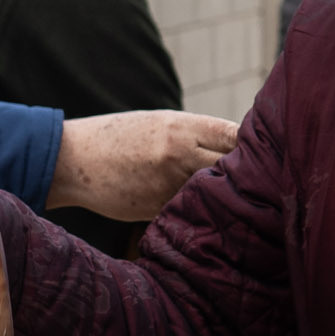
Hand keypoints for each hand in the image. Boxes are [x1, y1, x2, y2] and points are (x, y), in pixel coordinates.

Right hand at [47, 110, 242, 222]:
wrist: (72, 159)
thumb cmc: (118, 138)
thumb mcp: (157, 124)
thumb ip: (193, 135)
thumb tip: (234, 150)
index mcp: (180, 126)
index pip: (235, 134)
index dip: (252, 145)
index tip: (262, 153)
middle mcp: (178, 153)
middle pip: (233, 166)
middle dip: (244, 174)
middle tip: (254, 181)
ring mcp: (167, 183)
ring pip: (213, 193)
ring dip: (223, 197)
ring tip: (232, 200)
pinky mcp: (157, 208)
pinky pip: (189, 211)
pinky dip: (197, 211)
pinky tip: (197, 211)